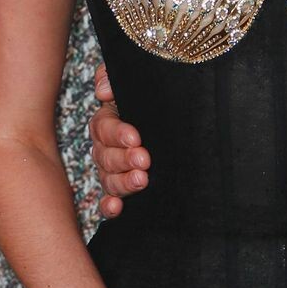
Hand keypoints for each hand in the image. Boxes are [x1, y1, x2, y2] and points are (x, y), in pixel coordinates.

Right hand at [90, 64, 149, 217]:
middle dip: (124, 159)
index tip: (135, 137)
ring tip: (142, 180)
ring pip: (108, 180)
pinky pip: (109, 201)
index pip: (104, 128)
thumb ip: (114, 78)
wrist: (183, 124)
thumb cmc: (157, 100)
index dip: (117, 134)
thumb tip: (103, 92)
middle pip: (105, 157)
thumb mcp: (139, 84)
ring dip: (122, 182)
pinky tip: (117, 208)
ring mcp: (114, 172)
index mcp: (109, 122)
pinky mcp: (124, 192)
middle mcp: (107, 149)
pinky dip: (110, 207)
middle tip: (144, 160)